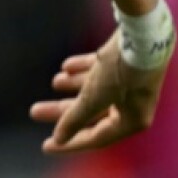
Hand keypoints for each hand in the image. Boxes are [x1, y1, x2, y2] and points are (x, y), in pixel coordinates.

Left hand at [30, 30, 167, 153]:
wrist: (143, 33)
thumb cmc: (120, 73)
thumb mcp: (93, 99)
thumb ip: (75, 118)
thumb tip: (59, 138)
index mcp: (132, 121)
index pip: (96, 138)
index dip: (69, 143)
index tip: (45, 145)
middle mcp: (133, 105)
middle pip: (91, 113)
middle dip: (61, 111)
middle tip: (34, 111)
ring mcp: (131, 82)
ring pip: (95, 90)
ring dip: (73, 86)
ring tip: (55, 81)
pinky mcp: (126, 62)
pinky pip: (100, 70)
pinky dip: (83, 69)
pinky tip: (66, 66)